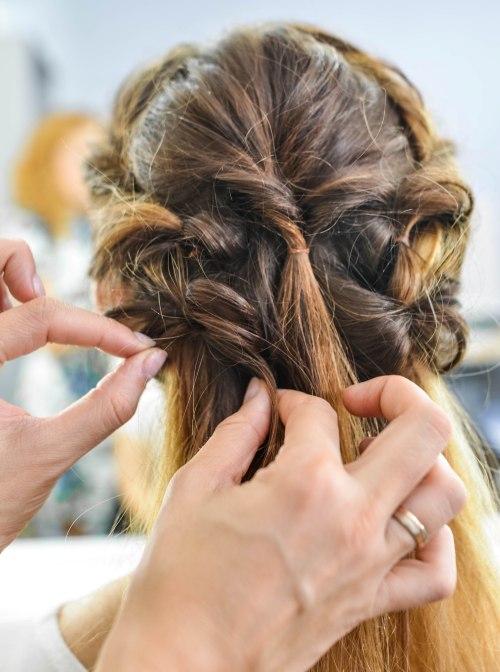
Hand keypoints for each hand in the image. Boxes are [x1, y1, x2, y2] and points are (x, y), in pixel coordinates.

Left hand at [0, 239, 166, 550]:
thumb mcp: (48, 456)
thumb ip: (106, 407)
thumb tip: (150, 363)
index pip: (38, 319)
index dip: (99, 330)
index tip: (137, 347)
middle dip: (22, 266)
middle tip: (45, 302)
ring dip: (7, 277)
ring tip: (30, 309)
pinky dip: (0, 303)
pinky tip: (14, 326)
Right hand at [96, 376, 465, 671]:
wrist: (184, 663)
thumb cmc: (179, 577)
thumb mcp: (195, 488)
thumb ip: (235, 433)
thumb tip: (259, 396)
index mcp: (304, 484)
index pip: (319, 412)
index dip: (292, 400)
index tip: (277, 409)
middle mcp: (353, 518)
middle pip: (423, 430)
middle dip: (395, 394)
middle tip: (358, 399)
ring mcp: (371, 564)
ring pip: (445, 494)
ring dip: (424, 460)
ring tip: (381, 457)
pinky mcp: (371, 602)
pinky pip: (435, 572)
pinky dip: (435, 538)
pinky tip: (401, 521)